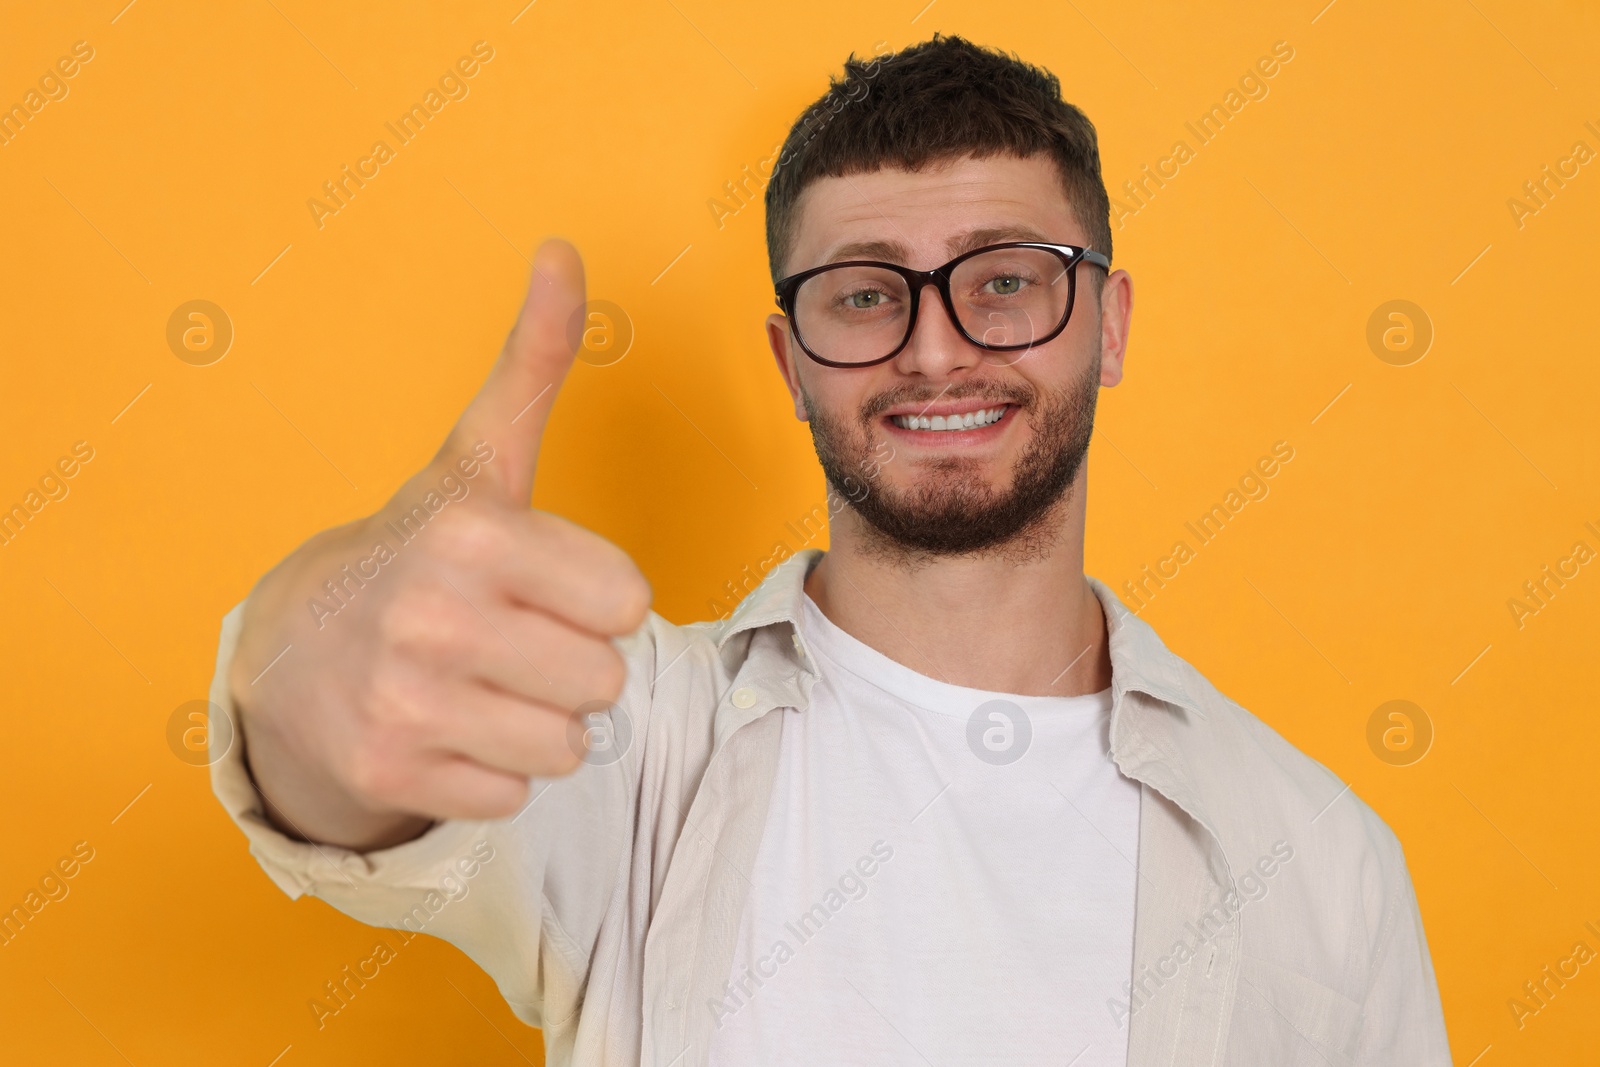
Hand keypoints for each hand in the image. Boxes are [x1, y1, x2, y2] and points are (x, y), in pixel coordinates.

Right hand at [228, 239, 650, 849]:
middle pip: (607, 678)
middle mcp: (433, 617)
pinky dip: (494, 771)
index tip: (540, 581)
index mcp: (474, 534)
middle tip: (509, 638)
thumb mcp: (477, 459)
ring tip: (483, 682)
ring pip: (569, 744)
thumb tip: (562, 249)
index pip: (629, 601)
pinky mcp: (388, 771)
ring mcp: (406, 701)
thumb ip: (532, 362)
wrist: (294, 645)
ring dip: (539, 721)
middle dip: (571, 662)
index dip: (595, 595)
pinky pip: (516, 795)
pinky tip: (449, 727)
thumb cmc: (418, 549)